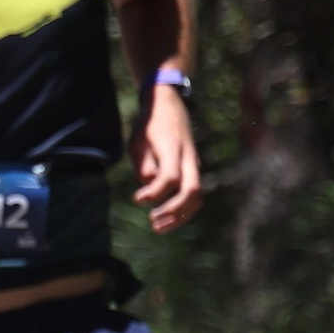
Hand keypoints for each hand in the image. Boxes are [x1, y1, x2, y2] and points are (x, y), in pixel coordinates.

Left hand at [131, 85, 202, 231]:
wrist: (168, 105)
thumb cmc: (149, 124)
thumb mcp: (138, 140)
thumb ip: (144, 163)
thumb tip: (150, 185)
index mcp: (173, 149)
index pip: (169, 177)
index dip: (155, 192)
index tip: (137, 200)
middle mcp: (189, 158)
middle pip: (192, 192)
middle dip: (174, 212)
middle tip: (153, 224)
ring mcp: (194, 163)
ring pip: (196, 196)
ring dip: (180, 215)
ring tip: (159, 227)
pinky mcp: (193, 168)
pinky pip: (194, 192)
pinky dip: (183, 208)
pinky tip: (168, 218)